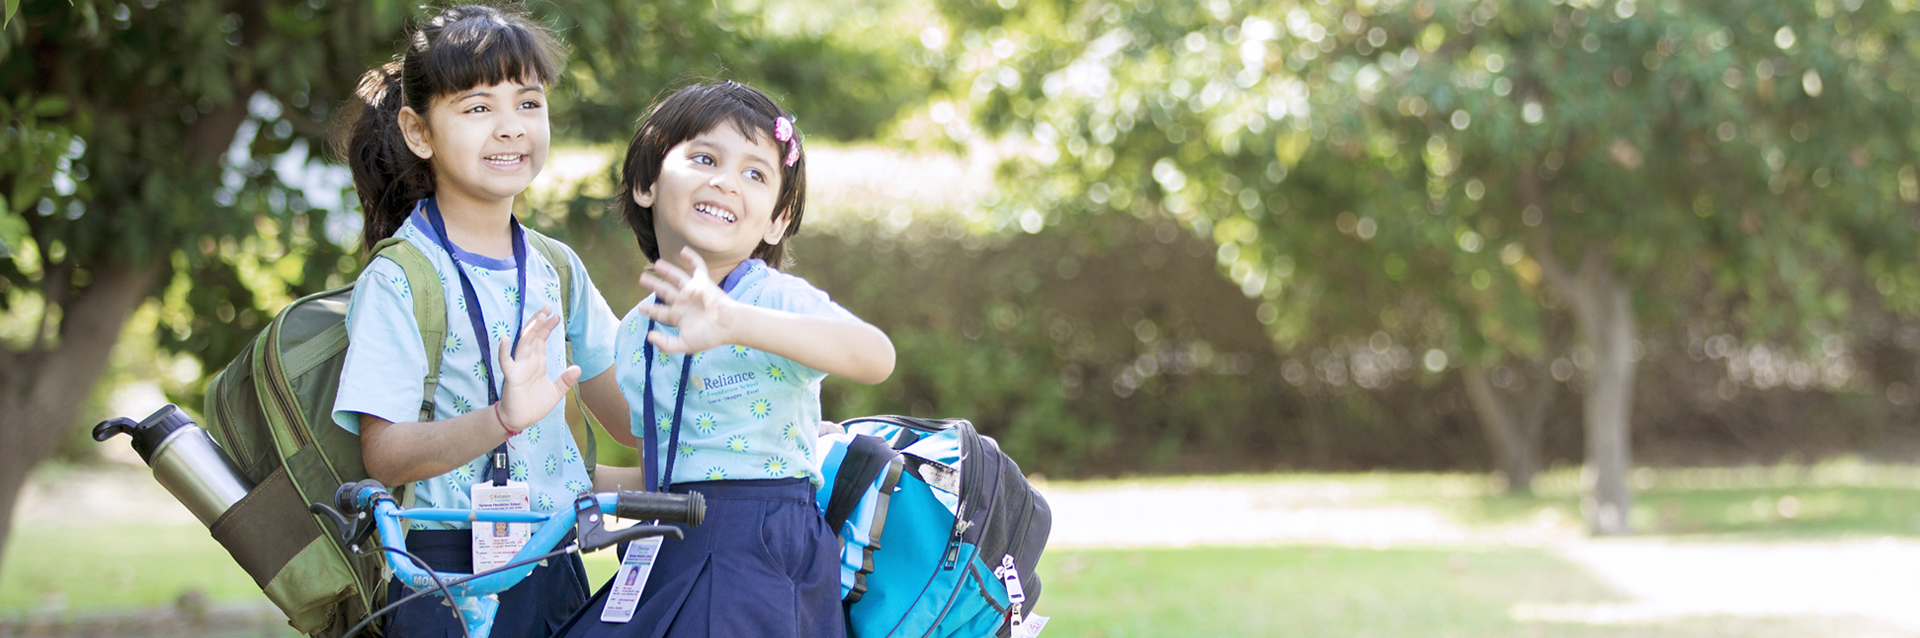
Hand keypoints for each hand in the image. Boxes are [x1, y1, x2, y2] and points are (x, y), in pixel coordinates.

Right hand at [497, 306, 579, 432]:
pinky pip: (506, 361)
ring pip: (524, 344)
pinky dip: (504, 351)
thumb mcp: (556, 392)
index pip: (542, 339)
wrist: (521, 420)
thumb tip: (578, 367)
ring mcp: (519, 367)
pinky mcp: (511, 376)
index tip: (557, 315)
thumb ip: (566, 380)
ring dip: (530, 330)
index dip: (548, 327)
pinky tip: (505, 339)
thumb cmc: (535, 405)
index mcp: (538, 362)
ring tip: (538, 316)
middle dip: (540, 321)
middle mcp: (528, 361)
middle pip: (534, 336)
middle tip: (547, 306)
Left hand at [638, 247, 736, 353]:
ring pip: (676, 277)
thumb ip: (666, 344)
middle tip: (642, 279)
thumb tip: (649, 336)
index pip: (660, 312)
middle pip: (665, 291)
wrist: (728, 325)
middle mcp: (683, 302)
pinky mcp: (703, 282)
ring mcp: (692, 291)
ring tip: (655, 263)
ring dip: (666, 270)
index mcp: (678, 316)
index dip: (650, 310)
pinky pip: (697, 267)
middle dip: (653, 285)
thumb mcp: (685, 345)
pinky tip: (683, 251)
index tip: (640, 308)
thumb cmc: (710, 336)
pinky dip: (692, 258)